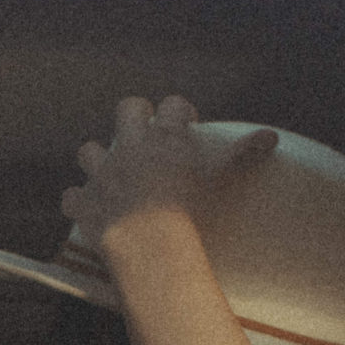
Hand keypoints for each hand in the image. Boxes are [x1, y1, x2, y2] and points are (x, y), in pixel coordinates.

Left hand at [60, 95, 272, 265]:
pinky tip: (88, 207)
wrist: (150, 240)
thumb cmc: (191, 207)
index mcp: (165, 136)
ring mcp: (102, 173)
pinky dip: (78, 201)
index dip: (179, 111)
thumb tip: (272, 136)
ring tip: (111, 172)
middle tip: (145, 135)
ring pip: (89, 150)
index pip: (173, 105)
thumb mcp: (222, 176)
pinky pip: (72, 196)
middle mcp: (130, 146)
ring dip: (97, 158)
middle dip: (134, 116)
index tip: (185, 123)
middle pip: (127, 109)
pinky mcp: (84, 202)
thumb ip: (244, 154)